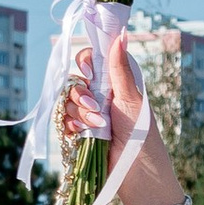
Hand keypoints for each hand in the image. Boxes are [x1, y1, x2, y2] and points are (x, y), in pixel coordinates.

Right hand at [62, 25, 148, 146]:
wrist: (136, 168)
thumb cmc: (140, 131)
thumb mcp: (130, 96)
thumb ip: (119, 67)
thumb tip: (120, 35)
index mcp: (113, 83)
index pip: (89, 60)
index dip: (84, 63)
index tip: (88, 73)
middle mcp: (99, 95)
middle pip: (74, 81)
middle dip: (82, 95)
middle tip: (96, 108)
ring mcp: (88, 114)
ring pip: (68, 101)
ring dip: (81, 113)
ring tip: (98, 126)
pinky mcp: (79, 132)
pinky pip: (63, 120)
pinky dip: (72, 125)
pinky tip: (84, 133)